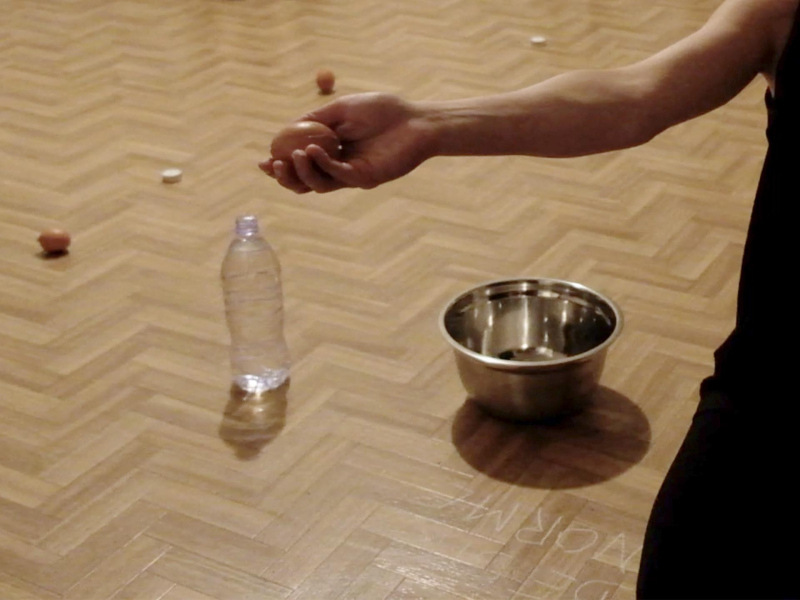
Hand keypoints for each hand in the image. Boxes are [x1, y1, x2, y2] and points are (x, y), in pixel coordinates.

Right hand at [259, 93, 434, 193]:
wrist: (416, 120)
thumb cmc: (383, 110)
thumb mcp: (342, 108)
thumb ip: (316, 118)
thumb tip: (287, 129)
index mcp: (331, 151)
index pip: (301, 163)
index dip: (280, 165)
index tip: (263, 160)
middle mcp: (339, 167)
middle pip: (305, 180)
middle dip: (285, 176)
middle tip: (271, 165)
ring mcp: (351, 175)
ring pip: (318, 184)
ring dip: (301, 171)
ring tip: (292, 155)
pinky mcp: (365, 178)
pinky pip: (337, 175)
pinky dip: (321, 165)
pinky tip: (312, 150)